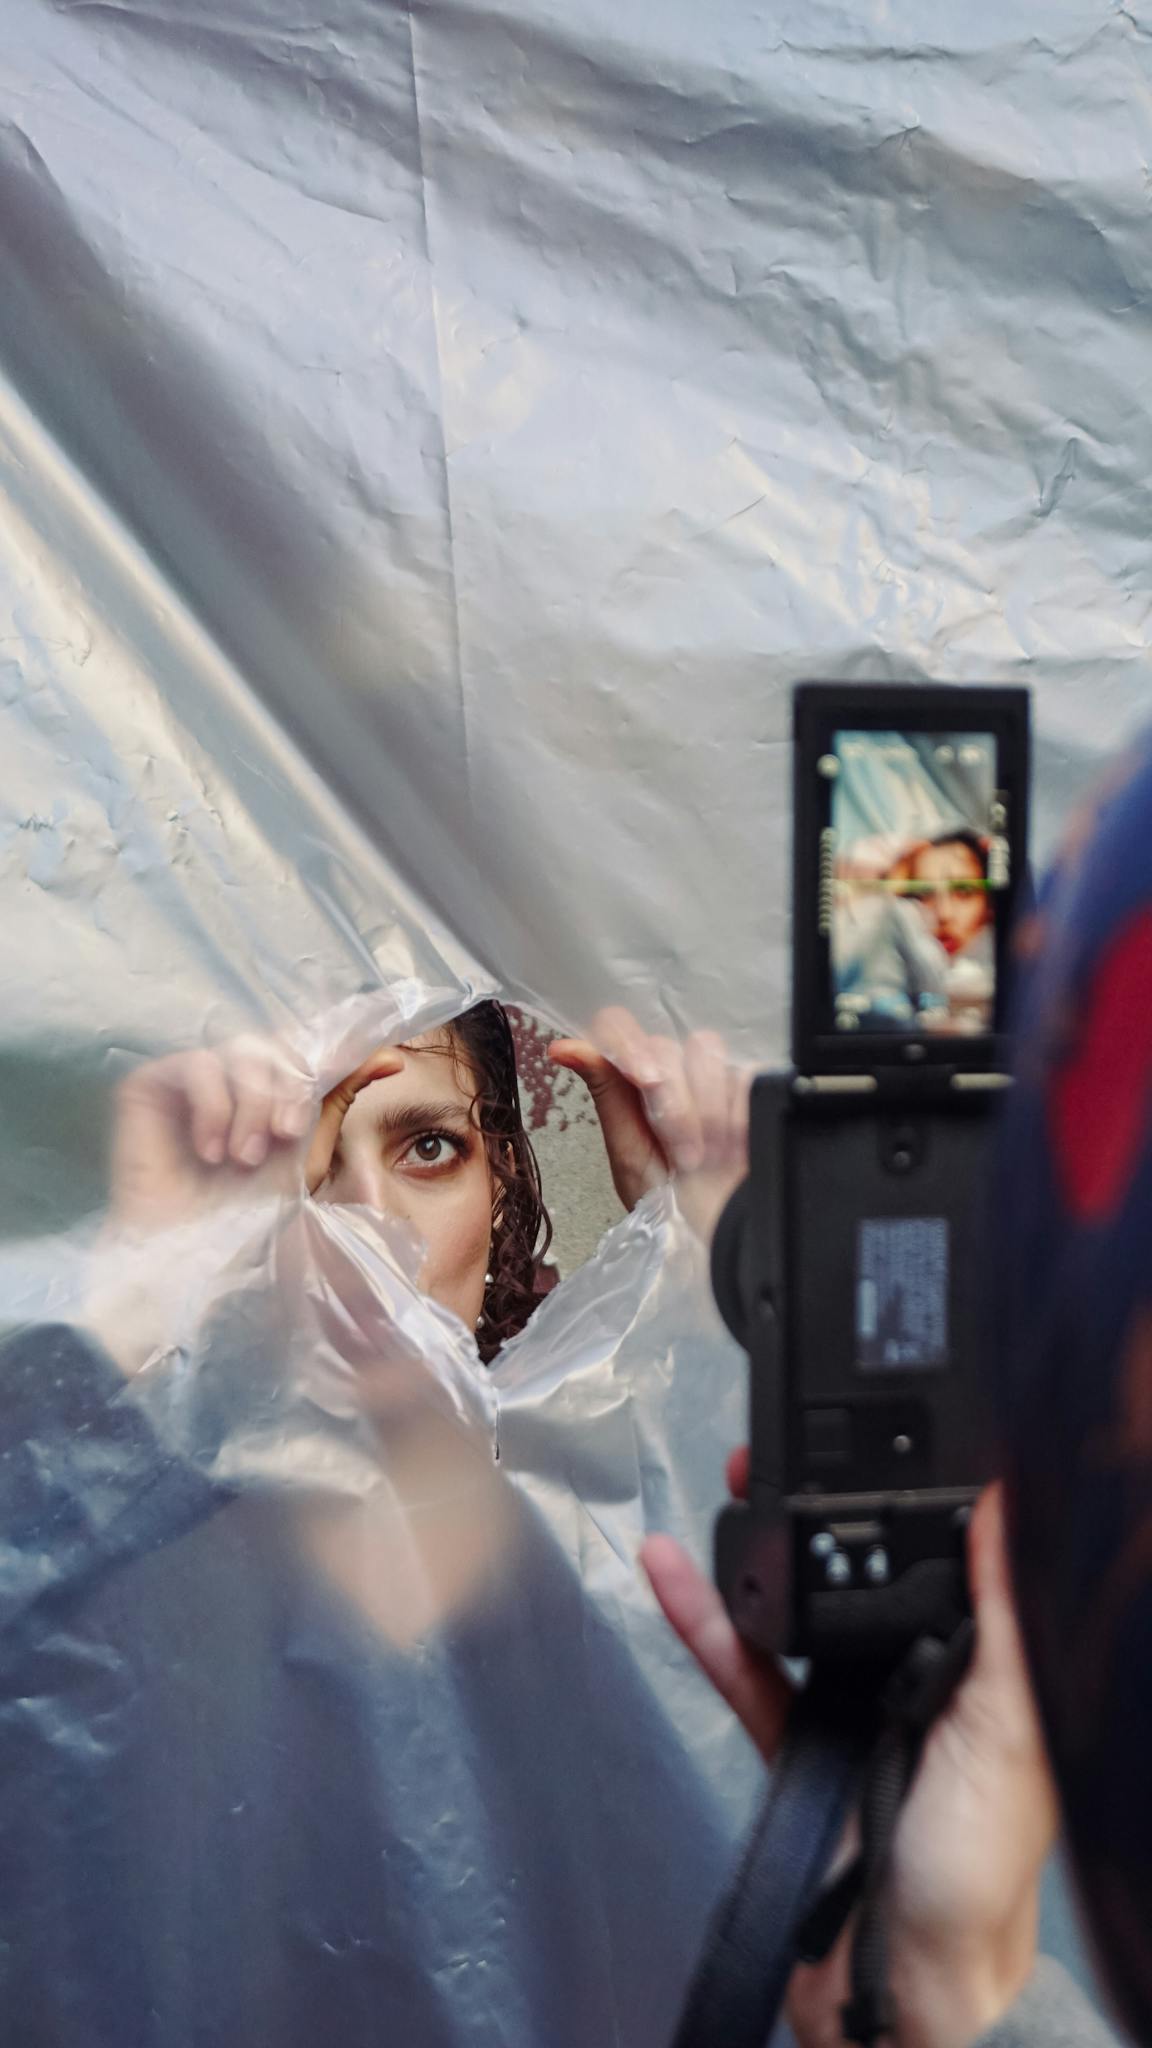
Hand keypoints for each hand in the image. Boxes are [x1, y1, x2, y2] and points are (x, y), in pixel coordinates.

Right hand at [93, 1036, 400, 1375]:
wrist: (188, 1260)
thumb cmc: (243, 1221)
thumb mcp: (306, 1154)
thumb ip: (337, 1101)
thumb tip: (389, 1056)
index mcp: (265, 1095)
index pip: (300, 1052)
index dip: (337, 1057)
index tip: (390, 1065)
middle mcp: (227, 1083)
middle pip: (273, 1047)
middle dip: (286, 1091)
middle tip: (282, 1137)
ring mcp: (186, 1083)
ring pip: (240, 1051)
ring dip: (252, 1105)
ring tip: (242, 1159)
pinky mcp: (147, 1087)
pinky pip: (197, 1064)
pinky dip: (212, 1107)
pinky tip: (209, 1153)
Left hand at [549, 1007, 748, 1238]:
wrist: (715, 1231)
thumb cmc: (664, 1199)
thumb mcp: (626, 1150)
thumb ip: (605, 1091)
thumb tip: (561, 1048)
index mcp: (633, 1081)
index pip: (619, 1028)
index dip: (628, 1045)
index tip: (642, 1079)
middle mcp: (672, 1072)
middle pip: (665, 1046)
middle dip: (671, 1102)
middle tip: (680, 1151)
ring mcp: (714, 1078)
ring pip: (707, 1053)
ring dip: (706, 1110)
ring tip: (707, 1155)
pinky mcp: (754, 1088)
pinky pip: (746, 1075)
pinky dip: (738, 1115)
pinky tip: (735, 1146)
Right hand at [642, 1462, 1053, 2047]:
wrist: (896, 1987)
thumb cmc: (974, 1877)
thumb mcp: (1005, 1731)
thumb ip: (1003, 1617)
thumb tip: (1014, 1503)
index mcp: (985, 1664)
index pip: (948, 1556)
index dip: (913, 1495)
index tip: (878, 1437)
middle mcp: (924, 1674)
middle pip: (864, 1568)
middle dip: (819, 1506)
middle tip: (778, 1446)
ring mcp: (857, 1705)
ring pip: (798, 1607)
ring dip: (755, 1551)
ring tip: (724, 1485)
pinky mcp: (797, 1741)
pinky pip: (745, 1666)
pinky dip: (707, 1620)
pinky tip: (674, 1575)